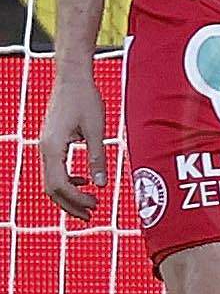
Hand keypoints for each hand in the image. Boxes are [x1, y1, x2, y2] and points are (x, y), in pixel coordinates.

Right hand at [37, 65, 105, 221]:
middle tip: (91, 215)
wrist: (71, 79)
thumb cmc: (85, 99)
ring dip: (69, 195)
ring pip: (51, 180)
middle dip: (70, 204)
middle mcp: (44, 149)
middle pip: (51, 188)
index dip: (76, 199)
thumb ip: (97, 157)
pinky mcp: (50, 143)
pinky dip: (67, 181)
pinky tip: (85, 182)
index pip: (59, 185)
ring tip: (90, 204)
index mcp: (52, 147)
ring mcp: (45, 146)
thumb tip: (101, 185)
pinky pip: (54, 169)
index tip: (95, 205)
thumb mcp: (97, 129)